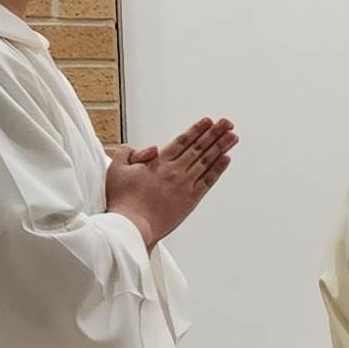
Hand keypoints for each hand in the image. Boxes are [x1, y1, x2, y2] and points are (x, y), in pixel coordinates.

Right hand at [105, 116, 235, 245]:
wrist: (132, 226)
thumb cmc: (123, 200)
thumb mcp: (116, 168)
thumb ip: (129, 152)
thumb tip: (150, 148)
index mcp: (158, 162)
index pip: (182, 141)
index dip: (197, 130)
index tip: (208, 121)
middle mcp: (175, 171)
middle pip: (199, 148)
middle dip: (215, 133)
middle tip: (228, 123)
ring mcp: (184, 185)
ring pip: (207, 162)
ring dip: (221, 148)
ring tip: (232, 136)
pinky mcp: (190, 201)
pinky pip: (208, 182)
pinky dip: (218, 170)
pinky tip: (226, 159)